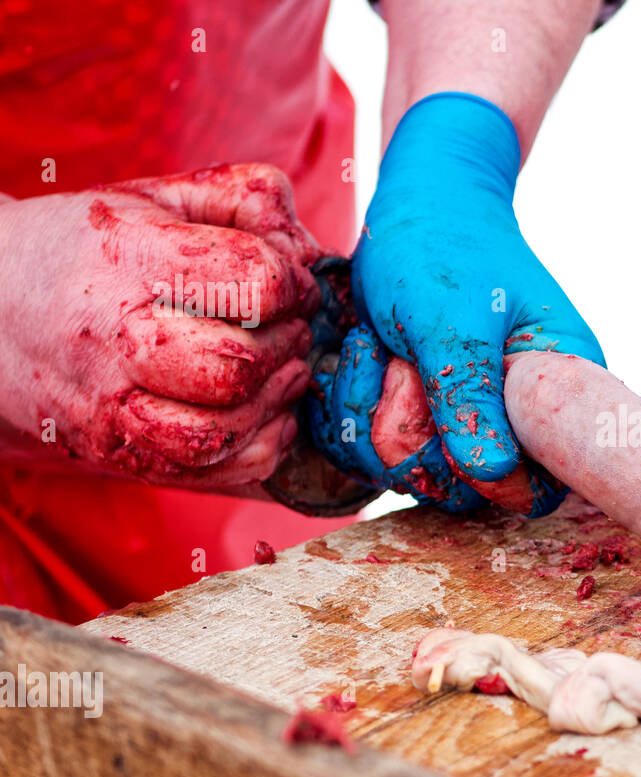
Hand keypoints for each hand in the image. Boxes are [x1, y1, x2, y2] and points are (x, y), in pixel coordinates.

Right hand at [0, 164, 321, 486]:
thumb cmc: (89, 250)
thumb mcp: (159, 198)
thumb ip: (243, 198)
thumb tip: (310, 248)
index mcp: (130, 261)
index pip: (253, 282)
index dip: (292, 282)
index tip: (288, 280)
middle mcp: (118, 342)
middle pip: (239, 365)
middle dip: (287, 343)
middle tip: (289, 326)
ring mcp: (116, 409)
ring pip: (224, 431)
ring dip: (276, 401)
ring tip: (281, 368)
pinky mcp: (126, 455)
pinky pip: (217, 472)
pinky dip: (261, 445)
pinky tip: (265, 410)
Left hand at [331, 91, 604, 514]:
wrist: (415, 201)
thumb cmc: (444, 248)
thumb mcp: (451, 321)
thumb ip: (470, 399)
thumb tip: (494, 478)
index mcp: (556, 393)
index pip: (540, 485)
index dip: (488, 480)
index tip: (444, 427)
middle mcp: (515, 416)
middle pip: (460, 487)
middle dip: (412, 432)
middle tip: (404, 363)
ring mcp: (462, 418)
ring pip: (406, 471)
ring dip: (371, 411)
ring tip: (381, 345)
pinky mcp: (418, 415)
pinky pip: (371, 451)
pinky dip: (351, 406)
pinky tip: (362, 354)